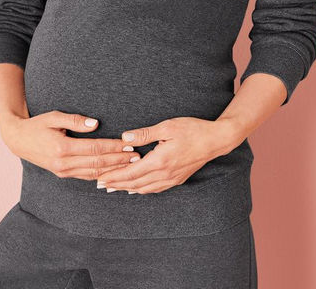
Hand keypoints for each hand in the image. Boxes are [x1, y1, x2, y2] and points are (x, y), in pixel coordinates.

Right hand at [1, 110, 140, 180]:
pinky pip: (86, 176)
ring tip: (130, 166)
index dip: (113, 147)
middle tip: (137, 157)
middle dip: (118, 160)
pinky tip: (114, 174)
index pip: (95, 149)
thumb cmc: (38, 125)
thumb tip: (95, 124)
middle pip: (97, 163)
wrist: (19, 140)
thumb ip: (74, 119)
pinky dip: (101, 176)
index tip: (128, 144)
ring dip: (113, 170)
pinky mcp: (63, 174)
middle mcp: (63, 163)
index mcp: (62, 147)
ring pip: (93, 173)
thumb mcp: (54, 117)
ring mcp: (63, 171)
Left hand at [95, 116, 240, 193]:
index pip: (131, 173)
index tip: (100, 177)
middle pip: (135, 184)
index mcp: (160, 161)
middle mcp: (165, 174)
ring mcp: (172, 179)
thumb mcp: (167, 127)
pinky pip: (155, 188)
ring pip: (144, 188)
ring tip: (113, 188)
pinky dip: (142, 189)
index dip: (114, 176)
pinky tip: (135, 189)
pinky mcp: (177, 179)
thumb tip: (124, 138)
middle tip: (100, 184)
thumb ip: (144, 134)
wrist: (215, 140)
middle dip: (116, 184)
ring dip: (127, 188)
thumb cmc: (192, 129)